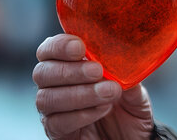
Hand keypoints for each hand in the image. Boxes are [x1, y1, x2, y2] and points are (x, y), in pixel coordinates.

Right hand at [33, 34, 153, 139]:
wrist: (134, 137)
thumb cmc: (129, 106)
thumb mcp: (134, 87)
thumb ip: (127, 74)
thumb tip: (125, 61)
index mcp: (70, 64)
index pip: (49, 49)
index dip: (59, 45)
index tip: (80, 48)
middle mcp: (55, 85)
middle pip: (42, 72)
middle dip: (70, 70)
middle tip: (97, 71)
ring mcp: (54, 110)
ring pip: (47, 98)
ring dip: (79, 93)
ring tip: (108, 92)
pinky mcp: (57, 132)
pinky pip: (56, 123)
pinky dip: (81, 114)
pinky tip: (102, 109)